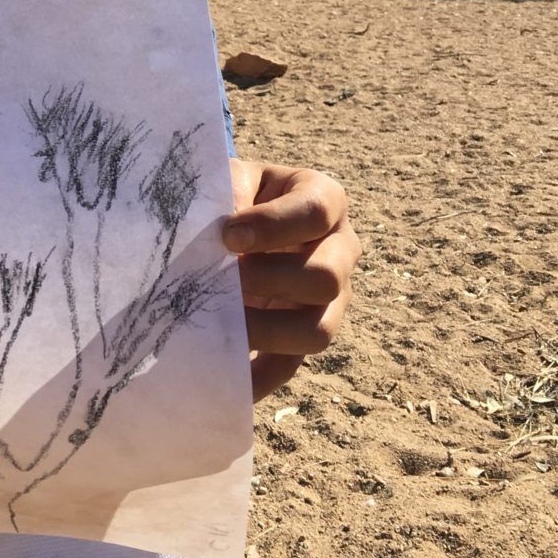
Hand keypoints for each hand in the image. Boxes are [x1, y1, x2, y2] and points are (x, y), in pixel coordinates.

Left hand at [223, 158, 361, 400]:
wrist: (224, 222)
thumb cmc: (231, 192)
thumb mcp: (230, 179)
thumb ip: (227, 192)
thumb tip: (217, 232)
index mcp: (324, 199)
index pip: (316, 212)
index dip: (273, 226)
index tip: (227, 236)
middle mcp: (340, 250)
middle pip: (327, 278)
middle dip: (269, 282)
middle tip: (223, 281)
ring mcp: (330, 299)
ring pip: (317, 331)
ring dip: (265, 332)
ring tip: (219, 322)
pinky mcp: (304, 334)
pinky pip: (290, 365)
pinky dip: (259, 377)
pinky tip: (226, 378)